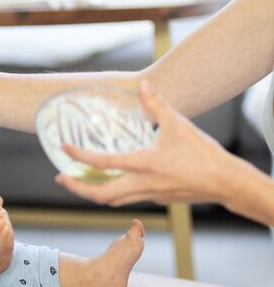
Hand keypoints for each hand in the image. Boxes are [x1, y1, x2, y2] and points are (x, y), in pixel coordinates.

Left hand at [55, 80, 232, 206]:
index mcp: (143, 164)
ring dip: (91, 193)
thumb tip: (143, 85)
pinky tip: (110, 183)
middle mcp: (141, 183)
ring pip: (111, 201)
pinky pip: (127, 199)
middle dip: (76, 187)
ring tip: (78, 181)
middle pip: (99, 195)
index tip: (63, 149)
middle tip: (61, 177)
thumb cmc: (203, 153)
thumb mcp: (178, 124)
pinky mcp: (156, 199)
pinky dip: (112, 193)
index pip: (102, 162)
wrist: (225, 182)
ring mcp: (148, 194)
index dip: (79, 156)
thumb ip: (157, 105)